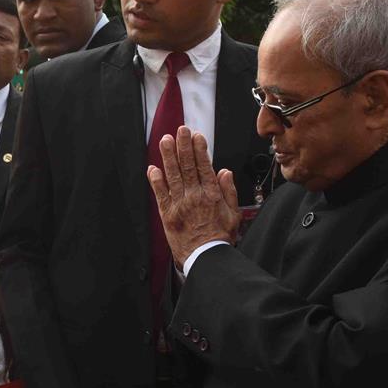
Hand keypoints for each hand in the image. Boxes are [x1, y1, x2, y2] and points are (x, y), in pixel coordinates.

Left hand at [146, 126, 240, 269]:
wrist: (205, 257)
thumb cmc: (220, 237)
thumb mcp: (234, 213)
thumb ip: (229, 191)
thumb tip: (224, 171)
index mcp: (212, 195)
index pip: (204, 166)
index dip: (199, 149)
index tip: (196, 135)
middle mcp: (195, 196)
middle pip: (187, 166)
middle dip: (183, 146)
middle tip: (180, 130)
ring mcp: (179, 205)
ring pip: (173, 176)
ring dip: (168, 157)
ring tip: (165, 141)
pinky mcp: (167, 214)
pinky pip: (160, 195)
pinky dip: (156, 181)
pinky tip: (153, 168)